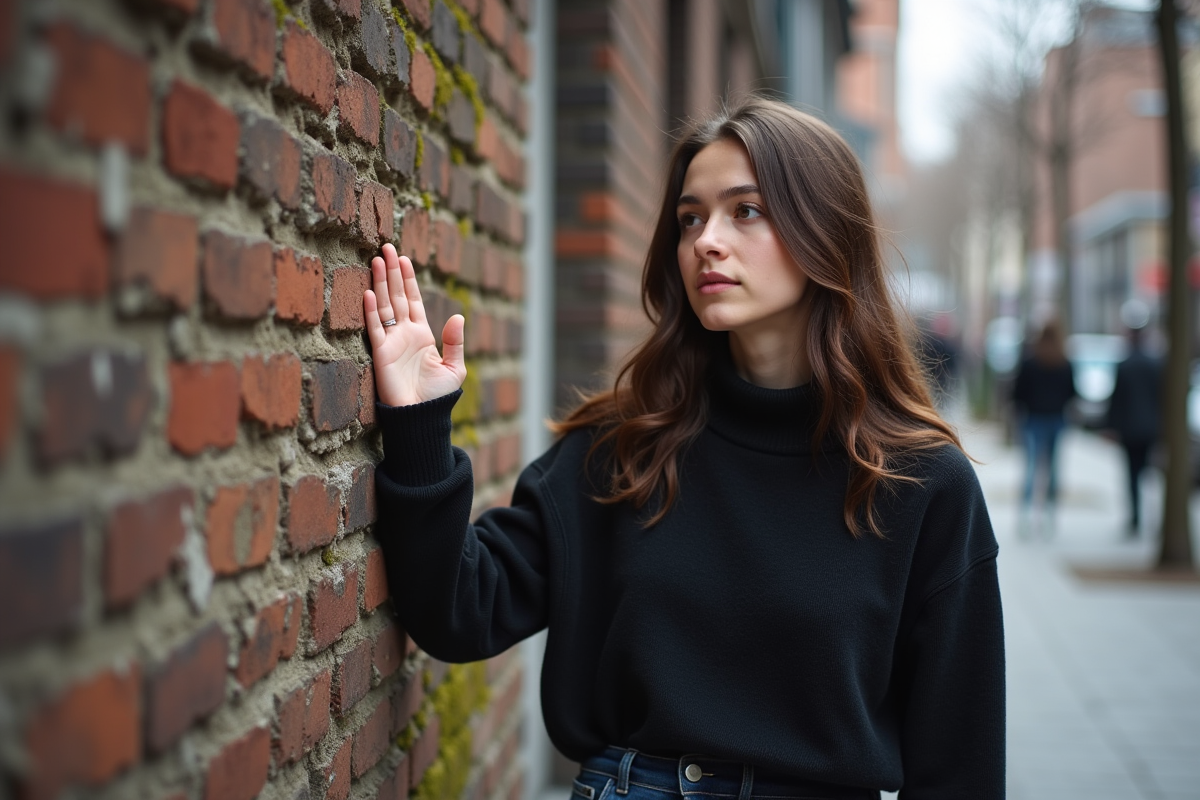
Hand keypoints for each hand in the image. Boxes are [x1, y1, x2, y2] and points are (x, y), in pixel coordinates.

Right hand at [363, 243, 465, 406]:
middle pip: (398, 297)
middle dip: (393, 273)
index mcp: (422, 334)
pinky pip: (375, 329)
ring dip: (381, 283)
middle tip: (387, 249)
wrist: (422, 416)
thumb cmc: (438, 396)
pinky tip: (370, 293)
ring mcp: (392, 342)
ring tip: (377, 260)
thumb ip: (455, 341)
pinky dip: (372, 312)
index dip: (409, 280)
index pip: (414, 301)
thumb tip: (457, 315)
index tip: (404, 259)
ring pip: (385, 306)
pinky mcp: (381, 354)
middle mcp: (405, 334)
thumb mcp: (454, 367)